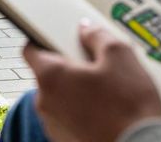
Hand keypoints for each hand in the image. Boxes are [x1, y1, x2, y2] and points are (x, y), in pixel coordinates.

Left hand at [22, 21, 160, 141]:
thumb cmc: (130, 107)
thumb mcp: (120, 56)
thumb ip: (97, 35)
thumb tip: (87, 29)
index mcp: (51, 76)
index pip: (30, 49)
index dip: (44, 39)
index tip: (59, 38)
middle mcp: (45, 103)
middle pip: (48, 74)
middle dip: (70, 67)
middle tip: (97, 66)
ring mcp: (54, 124)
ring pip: (60, 97)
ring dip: (77, 90)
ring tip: (107, 91)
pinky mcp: (65, 140)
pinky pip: (68, 116)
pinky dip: (82, 110)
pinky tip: (106, 110)